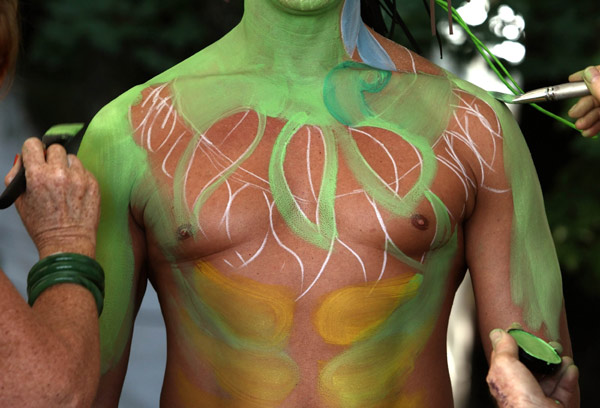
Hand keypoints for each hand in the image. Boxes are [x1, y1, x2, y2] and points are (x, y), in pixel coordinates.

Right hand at [4, 138, 99, 258]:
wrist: (67, 242)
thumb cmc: (43, 226)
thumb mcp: (20, 200)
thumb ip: (17, 176)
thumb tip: (23, 159)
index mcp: (38, 176)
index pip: (33, 144)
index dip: (32, 150)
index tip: (35, 156)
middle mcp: (60, 173)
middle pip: (55, 148)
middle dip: (51, 158)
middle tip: (50, 172)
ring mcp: (79, 178)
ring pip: (71, 158)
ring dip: (66, 167)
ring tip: (64, 184)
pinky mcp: (93, 184)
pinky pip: (84, 170)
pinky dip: (79, 177)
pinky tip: (74, 192)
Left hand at [486, 328, 578, 407]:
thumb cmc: (519, 399)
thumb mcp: (505, 365)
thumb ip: (503, 348)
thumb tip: (498, 333)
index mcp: (502, 379)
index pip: (506, 356)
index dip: (514, 341)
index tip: (521, 329)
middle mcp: (518, 389)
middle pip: (530, 365)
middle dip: (541, 352)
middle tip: (550, 344)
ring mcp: (537, 398)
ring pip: (548, 376)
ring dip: (557, 364)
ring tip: (562, 356)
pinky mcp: (553, 406)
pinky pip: (562, 390)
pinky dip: (568, 377)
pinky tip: (570, 369)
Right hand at [568, 65, 599, 136]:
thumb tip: (588, 73)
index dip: (585, 75)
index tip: (571, 79)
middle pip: (596, 92)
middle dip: (583, 105)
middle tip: (573, 113)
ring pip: (599, 107)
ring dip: (587, 118)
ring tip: (580, 126)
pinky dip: (595, 125)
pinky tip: (589, 131)